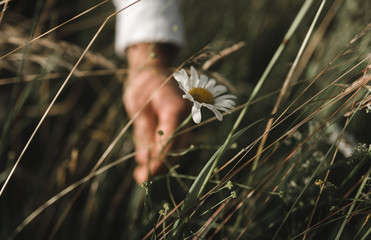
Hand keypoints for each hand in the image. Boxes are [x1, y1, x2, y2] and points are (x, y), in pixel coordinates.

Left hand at [123, 43, 188, 183]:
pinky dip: (161, 151)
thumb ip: (144, 132)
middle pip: (177, 148)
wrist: (154, 68)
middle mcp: (187, 115)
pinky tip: (146, 159)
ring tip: (141, 174)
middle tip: (140, 178)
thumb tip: (144, 160)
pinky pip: (174, 141)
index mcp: (176, 108)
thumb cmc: (144, 83)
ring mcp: (187, 119)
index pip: (170, 141)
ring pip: (177, 147)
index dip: (159, 161)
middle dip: (160, 165)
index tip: (145, 176)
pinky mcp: (182, 122)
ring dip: (160, 161)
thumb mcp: (138, 106)